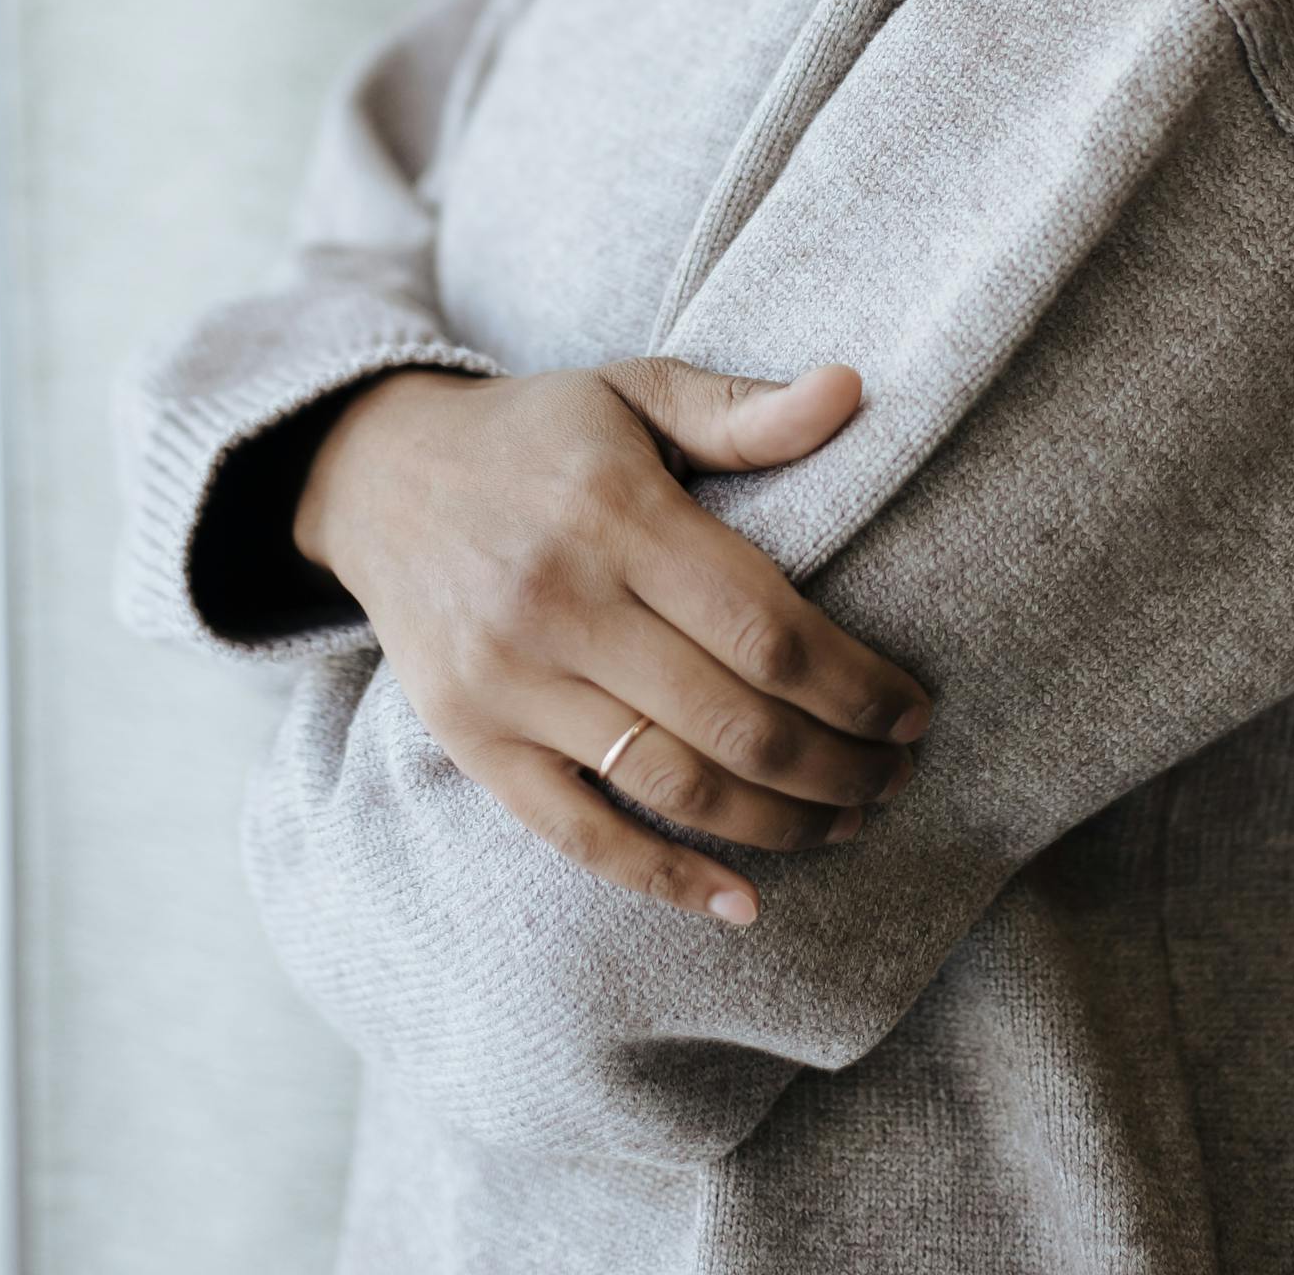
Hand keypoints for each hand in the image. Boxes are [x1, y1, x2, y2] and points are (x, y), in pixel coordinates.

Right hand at [291, 356, 933, 925]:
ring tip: (846, 821)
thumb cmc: (537, 435)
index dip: (856, 684)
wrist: (379, 477)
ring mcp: (512, 679)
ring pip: (673, 783)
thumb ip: (743, 409)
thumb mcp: (634, 392)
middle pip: (734, 719)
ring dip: (779, 823)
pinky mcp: (473, 739)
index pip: (767, 627)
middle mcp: (561, 600)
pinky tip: (744, 904)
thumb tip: (855, 388)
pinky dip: (667, 880)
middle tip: (897, 773)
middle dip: (839, 763)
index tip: (914, 709)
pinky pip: (580, 833)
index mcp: (616, 512)